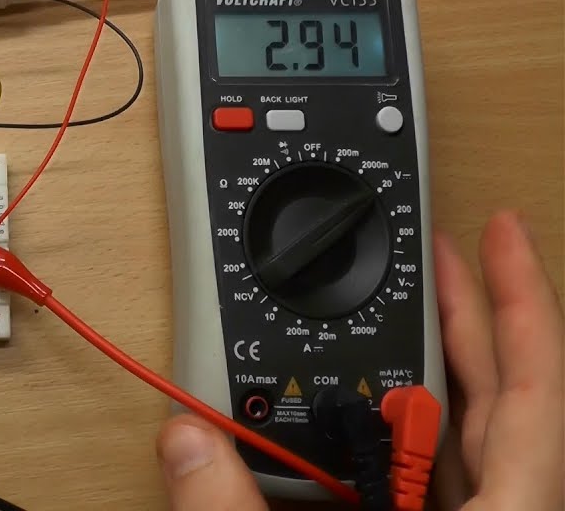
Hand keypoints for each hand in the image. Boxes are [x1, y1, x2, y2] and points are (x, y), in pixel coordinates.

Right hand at [154, 211, 562, 509]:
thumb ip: (236, 508)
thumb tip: (187, 441)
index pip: (539, 388)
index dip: (524, 301)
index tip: (506, 233)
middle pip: (496, 394)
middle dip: (464, 312)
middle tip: (435, 251)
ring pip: (464, 435)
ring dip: (427, 371)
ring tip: (396, 317)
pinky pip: (430, 476)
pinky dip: (397, 432)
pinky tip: (363, 414)